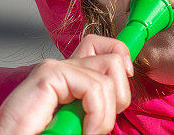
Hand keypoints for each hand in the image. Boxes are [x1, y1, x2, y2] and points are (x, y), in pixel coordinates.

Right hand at [0, 34, 133, 134]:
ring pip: (110, 70)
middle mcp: (63, 68)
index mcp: (70, 80)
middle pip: (114, 55)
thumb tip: (124, 90)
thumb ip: (95, 108)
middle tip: (99, 124)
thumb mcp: (81, 123)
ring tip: (87, 131)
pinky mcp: (49, 74)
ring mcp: (55, 68)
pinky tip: (84, 130)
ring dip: (107, 113)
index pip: (102, 48)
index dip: (121, 59)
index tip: (121, 96)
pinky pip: (95, 86)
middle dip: (121, 94)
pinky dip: (98, 115)